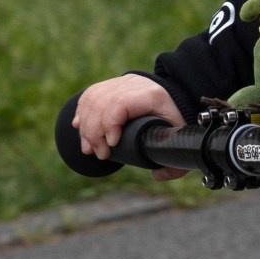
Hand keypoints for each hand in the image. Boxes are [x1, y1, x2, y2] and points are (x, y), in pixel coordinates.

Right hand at [72, 74, 187, 180]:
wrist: (175, 96)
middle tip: (100, 154)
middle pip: (101, 103)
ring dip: (86, 126)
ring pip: (92, 100)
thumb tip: (157, 176)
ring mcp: (120, 83)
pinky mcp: (111, 85)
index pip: (121, 103)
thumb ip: (176, 163)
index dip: (110, 124)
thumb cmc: (177, 118)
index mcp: (150, 95)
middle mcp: (133, 85)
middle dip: (95, 132)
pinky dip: (82, 112)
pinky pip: (89, 95)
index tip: (113, 145)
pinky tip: (79, 127)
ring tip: (89, 148)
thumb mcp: (180, 138)